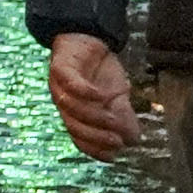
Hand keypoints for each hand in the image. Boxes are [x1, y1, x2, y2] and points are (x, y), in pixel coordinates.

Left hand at [45, 31, 148, 162]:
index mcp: (76, 115)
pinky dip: (86, 92)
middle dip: (96, 137)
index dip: (95, 149)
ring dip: (94, 116)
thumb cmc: (101, 72)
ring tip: (114, 118)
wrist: (90, 37)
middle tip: (116, 140)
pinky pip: (70, 83)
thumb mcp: (117, 97)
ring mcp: (59, 86)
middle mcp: (64, 104)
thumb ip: (123, 116)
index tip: (114, 154)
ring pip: (71, 108)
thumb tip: (134, 140)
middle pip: (74, 127)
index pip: (79, 139)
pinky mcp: (61, 68)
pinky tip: (102, 96)